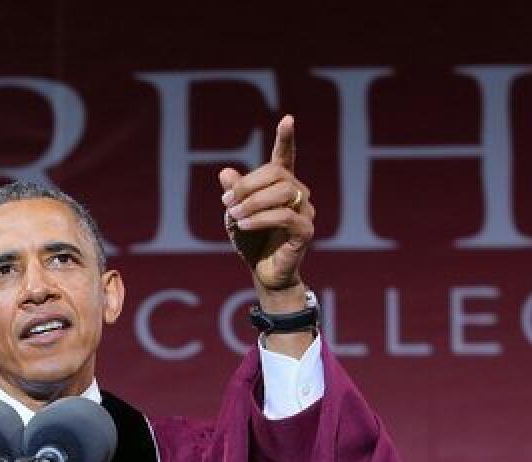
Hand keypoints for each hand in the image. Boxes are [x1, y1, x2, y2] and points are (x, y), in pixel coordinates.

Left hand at [218, 115, 315, 309]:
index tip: (288, 119)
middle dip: (248, 185)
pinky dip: (260, 219)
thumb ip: (234, 194)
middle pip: (277, 173)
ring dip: (253, 202)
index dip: (286, 138)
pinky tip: (243, 226)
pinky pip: (284, 216)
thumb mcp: (236, 214)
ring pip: (282, 192)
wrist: (263, 272)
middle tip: (227, 201)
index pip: (285, 157)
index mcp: (282, 185)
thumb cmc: (252, 241)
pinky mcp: (306, 230)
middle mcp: (298, 193)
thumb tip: (225, 172)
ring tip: (234, 215)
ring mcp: (305, 211)